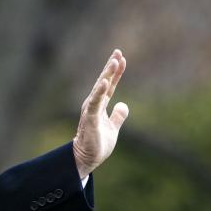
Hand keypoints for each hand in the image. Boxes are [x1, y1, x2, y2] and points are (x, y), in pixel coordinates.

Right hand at [73, 49, 128, 178]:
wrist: (87, 159)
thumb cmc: (97, 144)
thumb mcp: (112, 128)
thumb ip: (117, 116)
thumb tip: (123, 104)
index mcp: (99, 106)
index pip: (110, 85)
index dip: (116, 72)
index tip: (121, 58)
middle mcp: (93, 105)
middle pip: (104, 82)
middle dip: (110, 67)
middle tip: (118, 52)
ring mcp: (91, 110)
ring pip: (100, 89)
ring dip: (107, 75)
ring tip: (114, 61)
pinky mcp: (90, 119)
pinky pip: (95, 102)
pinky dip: (99, 91)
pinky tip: (105, 82)